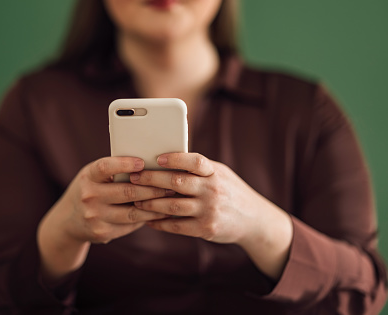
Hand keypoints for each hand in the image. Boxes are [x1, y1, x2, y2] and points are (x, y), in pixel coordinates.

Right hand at [37, 156, 170, 280]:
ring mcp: (95, 217)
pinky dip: (146, 218)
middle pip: (127, 192)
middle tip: (170, 184)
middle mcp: (89, 196)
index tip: (142, 163)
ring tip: (169, 199)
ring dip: (155, 206)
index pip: (106, 167)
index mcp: (88, 177)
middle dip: (152, 188)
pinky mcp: (103, 232)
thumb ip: (114, 171)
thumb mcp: (93, 176)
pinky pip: (131, 225)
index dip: (125, 164)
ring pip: (133, 212)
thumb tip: (149, 165)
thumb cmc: (89, 190)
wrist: (67, 221)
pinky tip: (159, 213)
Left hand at [129, 152, 292, 279]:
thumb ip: (198, 168)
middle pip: (177, 182)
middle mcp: (213, 190)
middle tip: (133, 178)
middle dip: (152, 180)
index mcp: (215, 172)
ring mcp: (209, 210)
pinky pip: (177, 226)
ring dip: (151, 204)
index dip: (175, 158)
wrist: (254, 220)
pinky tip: (148, 221)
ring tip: (136, 201)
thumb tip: (164, 158)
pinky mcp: (206, 229)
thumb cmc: (229, 191)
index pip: (195, 161)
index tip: (156, 158)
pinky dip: (160, 224)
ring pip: (173, 206)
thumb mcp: (220, 174)